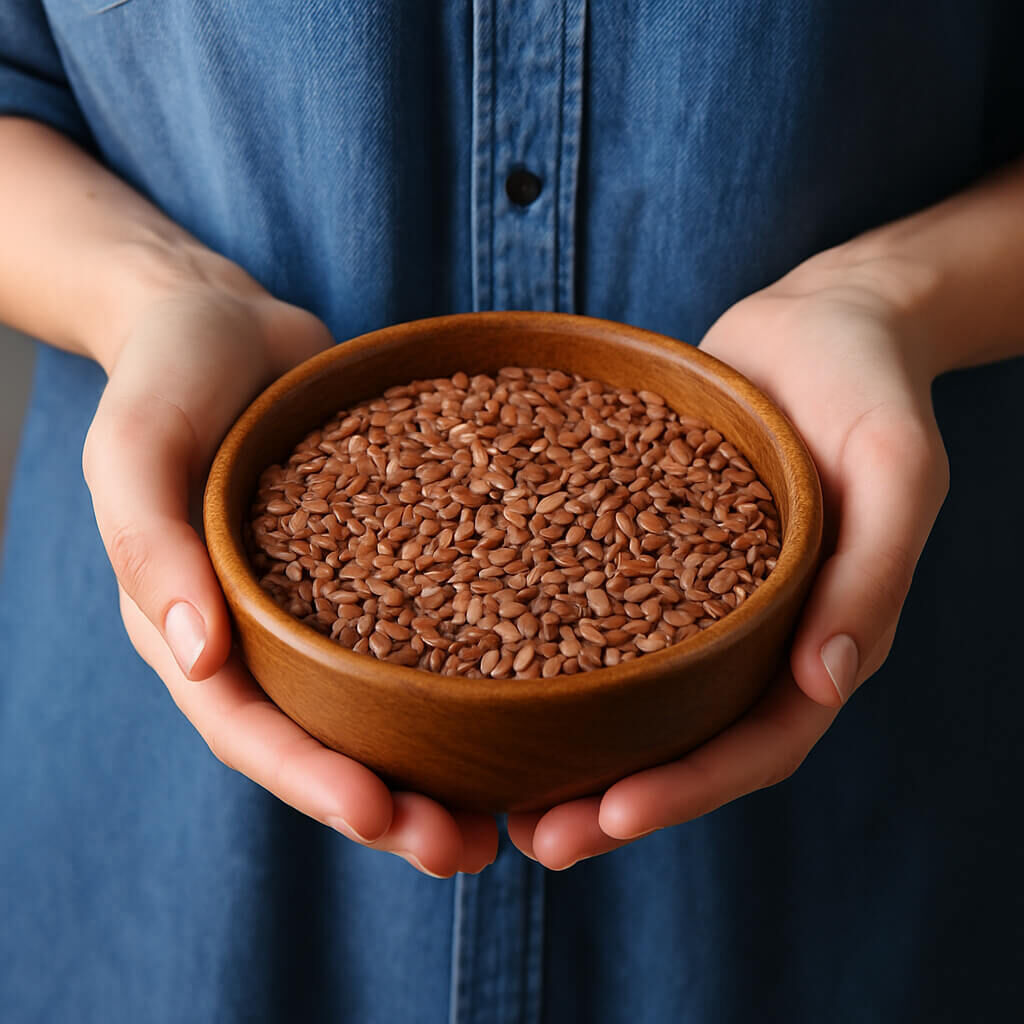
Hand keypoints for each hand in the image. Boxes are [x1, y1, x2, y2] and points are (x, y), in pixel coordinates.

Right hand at [82, 283, 497, 876]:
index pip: (248, 728)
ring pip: (379, 708)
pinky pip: (421, 633)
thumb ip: (149, 541)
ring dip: (435, 767)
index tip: (380, 817)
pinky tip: (526, 701)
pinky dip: (460, 679)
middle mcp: (264, 634)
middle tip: (467, 849)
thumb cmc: (171, 374)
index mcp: (195, 626)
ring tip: (510, 813)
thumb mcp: (139, 443)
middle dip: (389, 806)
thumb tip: (195, 656)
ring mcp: (324, 606)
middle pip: (324, 742)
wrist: (232, 322)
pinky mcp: (378, 569)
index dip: (309, 781)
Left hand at [508, 258, 949, 868]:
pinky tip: (485, 671)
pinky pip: (599, 615)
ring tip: (493, 788)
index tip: (609, 816)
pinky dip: (554, 655)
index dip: (690, 788)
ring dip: (575, 750)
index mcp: (819, 632)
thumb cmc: (870, 383)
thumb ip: (872, 570)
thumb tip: (828, 682)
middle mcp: (752, 633)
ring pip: (635, 697)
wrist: (817, 319)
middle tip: (531, 840)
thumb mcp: (894, 464)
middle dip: (614, 800)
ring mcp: (697, 599)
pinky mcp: (646, 551)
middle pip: (683, 742)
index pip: (759, 741)